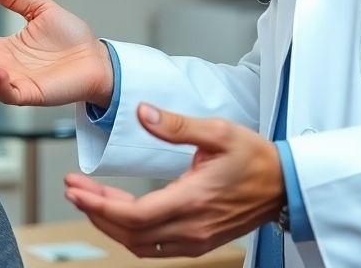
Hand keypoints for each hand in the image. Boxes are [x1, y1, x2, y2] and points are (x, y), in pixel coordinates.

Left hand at [63, 103, 284, 258]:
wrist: (286, 185)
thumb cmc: (255, 158)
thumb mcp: (218, 131)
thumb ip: (176, 125)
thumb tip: (143, 112)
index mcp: (193, 200)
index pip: (134, 215)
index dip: (99, 205)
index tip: (77, 190)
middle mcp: (192, 227)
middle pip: (129, 232)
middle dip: (95, 212)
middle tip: (73, 190)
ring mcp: (195, 240)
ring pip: (139, 244)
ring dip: (110, 224)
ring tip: (90, 199)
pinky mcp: (199, 243)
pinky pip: (155, 247)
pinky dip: (130, 233)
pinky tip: (119, 214)